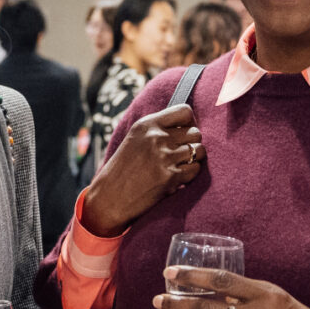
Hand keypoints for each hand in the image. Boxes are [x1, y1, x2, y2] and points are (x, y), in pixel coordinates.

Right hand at [79, 104, 203, 236]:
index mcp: (147, 124)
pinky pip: (195, 169)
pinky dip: (190, 174)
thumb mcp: (135, 139)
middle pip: (196, 133)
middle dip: (192, 143)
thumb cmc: (123, 168)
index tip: (183, 132)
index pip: (184, 111)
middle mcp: (157, 138)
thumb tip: (188, 125)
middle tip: (181, 153)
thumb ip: (158, 129)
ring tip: (180, 165)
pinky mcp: (171, 177)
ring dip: (194, 159)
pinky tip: (178, 177)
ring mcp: (165, 157)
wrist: (109, 197)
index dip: (189, 122)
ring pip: (199, 151)